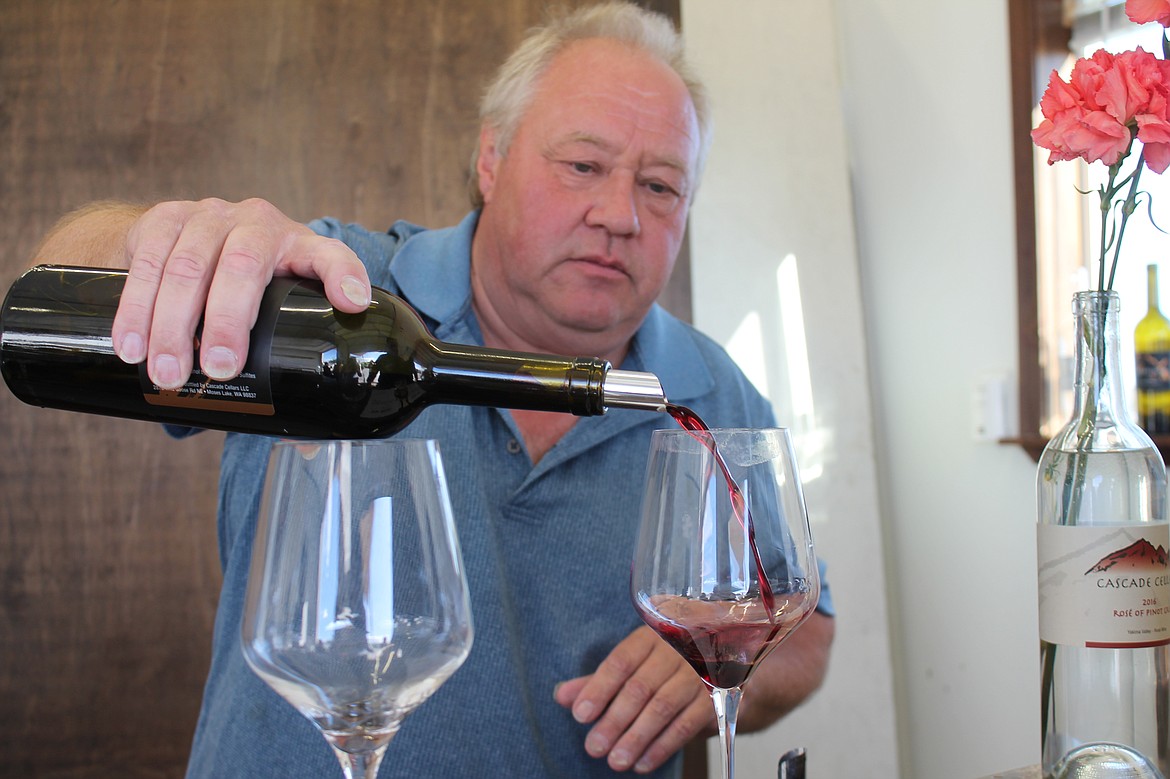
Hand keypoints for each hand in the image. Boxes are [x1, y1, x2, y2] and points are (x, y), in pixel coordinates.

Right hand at [111, 198, 370, 388]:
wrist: (180, 237)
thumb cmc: (245, 286)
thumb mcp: (277, 307)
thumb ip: (292, 365)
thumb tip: (307, 443)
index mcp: (299, 247)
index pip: (330, 255)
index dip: (343, 274)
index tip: (351, 304)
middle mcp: (257, 224)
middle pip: (244, 266)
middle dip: (228, 320)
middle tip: (217, 369)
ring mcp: (208, 217)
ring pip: (188, 265)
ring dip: (172, 324)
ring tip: (167, 374)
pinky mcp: (162, 219)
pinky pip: (146, 262)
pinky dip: (136, 309)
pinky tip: (131, 346)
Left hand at [554, 626, 712, 773]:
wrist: (722, 657)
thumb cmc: (665, 661)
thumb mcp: (633, 662)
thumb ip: (599, 679)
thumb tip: (561, 696)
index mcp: (651, 636)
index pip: (621, 660)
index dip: (598, 688)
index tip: (580, 714)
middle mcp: (676, 650)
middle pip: (640, 687)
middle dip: (614, 720)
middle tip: (594, 747)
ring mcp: (698, 673)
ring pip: (662, 707)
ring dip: (636, 738)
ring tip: (616, 761)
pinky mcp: (715, 697)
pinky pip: (687, 725)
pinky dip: (663, 746)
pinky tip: (643, 763)